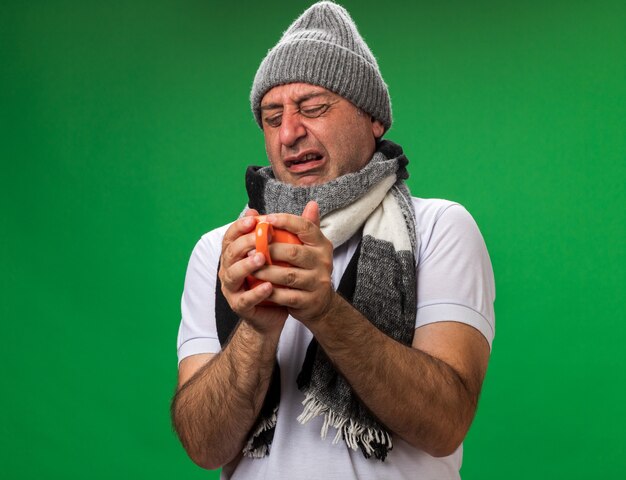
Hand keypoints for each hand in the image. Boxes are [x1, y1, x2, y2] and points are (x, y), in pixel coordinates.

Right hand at [218, 209, 288, 335]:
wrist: (273, 313)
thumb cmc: (275, 278)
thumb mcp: (283, 254)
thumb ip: (294, 230)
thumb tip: (311, 205)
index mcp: (236, 254)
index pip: (232, 235)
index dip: (239, 226)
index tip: (254, 219)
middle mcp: (229, 268)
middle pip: (230, 252)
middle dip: (244, 243)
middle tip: (259, 237)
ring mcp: (232, 288)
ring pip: (233, 274)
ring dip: (246, 266)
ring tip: (262, 258)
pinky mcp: (239, 306)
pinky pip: (245, 299)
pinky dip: (256, 293)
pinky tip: (268, 286)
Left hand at [253, 201, 335, 325]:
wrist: (320, 303)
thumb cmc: (309, 269)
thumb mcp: (312, 248)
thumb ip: (307, 227)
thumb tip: (312, 203)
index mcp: (322, 245)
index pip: (306, 227)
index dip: (286, 221)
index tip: (266, 219)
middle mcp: (324, 262)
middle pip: (294, 252)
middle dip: (270, 250)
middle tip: (250, 249)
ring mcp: (318, 283)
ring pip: (288, 276)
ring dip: (266, 271)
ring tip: (250, 268)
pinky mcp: (310, 301)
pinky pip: (286, 296)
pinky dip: (271, 292)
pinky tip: (259, 287)